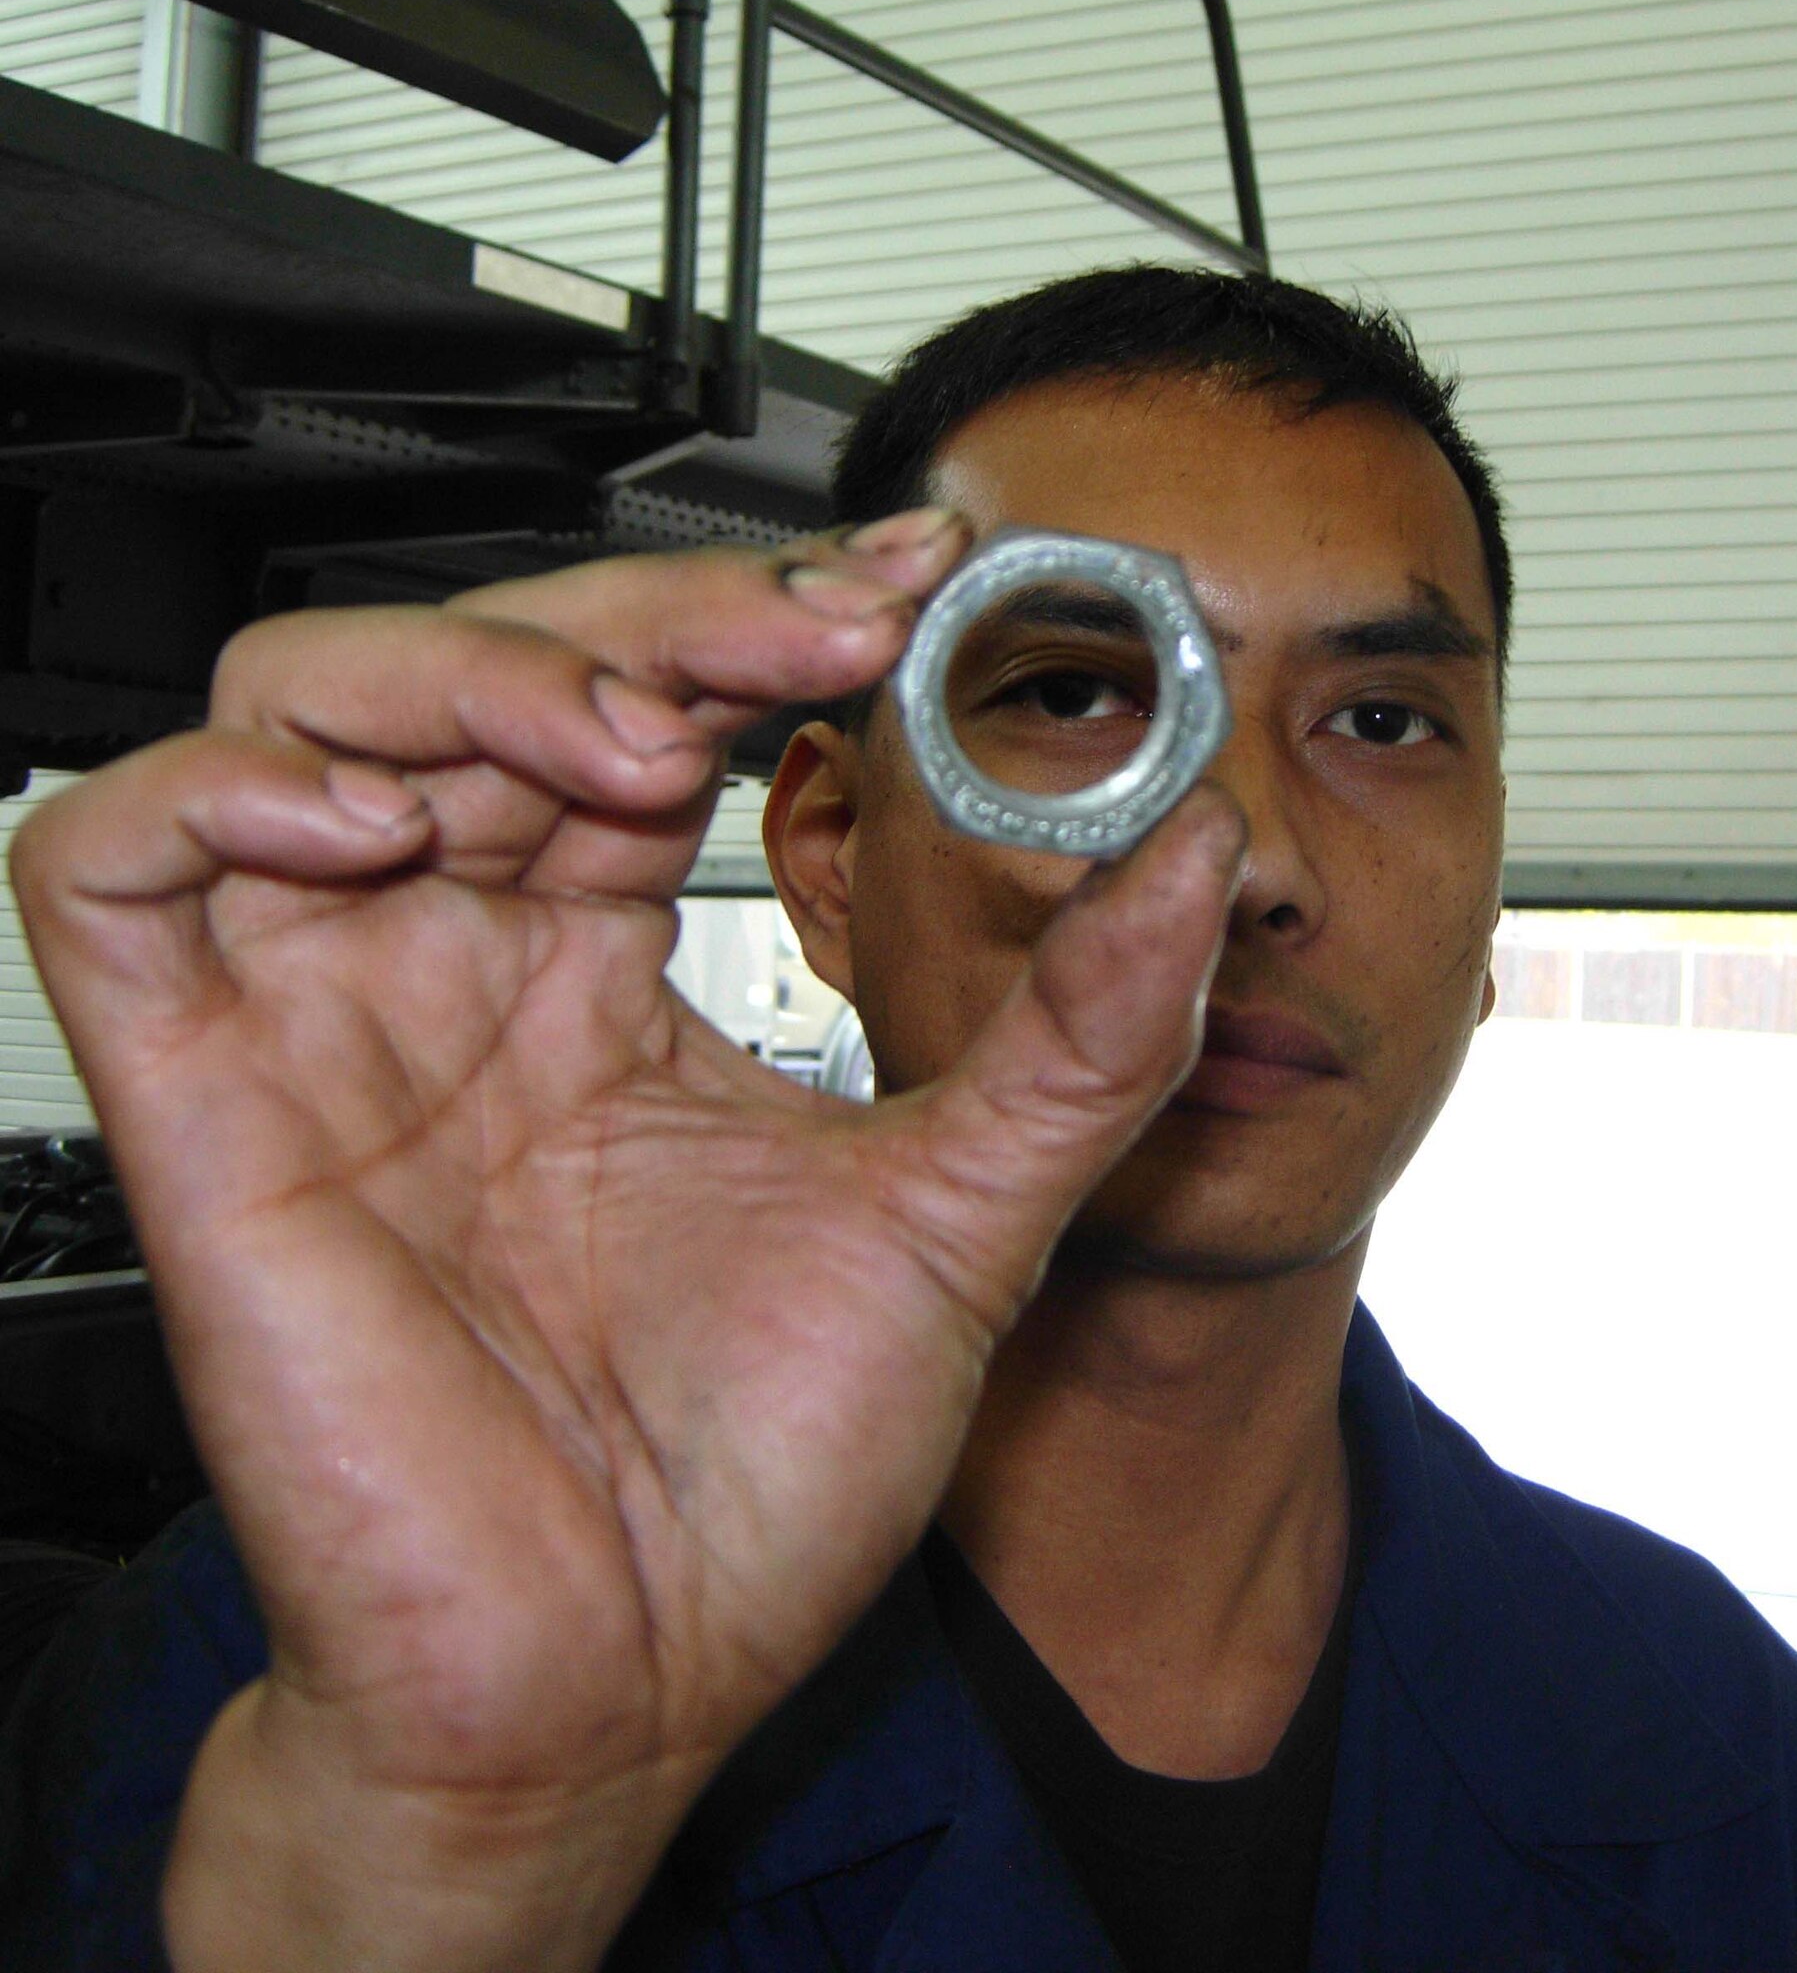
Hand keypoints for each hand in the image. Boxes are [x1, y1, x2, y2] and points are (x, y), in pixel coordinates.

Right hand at [10, 512, 1245, 1971]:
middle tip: (797, 651)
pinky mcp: (200, 1100)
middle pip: (482, 665)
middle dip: (647, 617)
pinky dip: (222, 792)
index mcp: (603, 977)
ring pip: (293, 711)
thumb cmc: (752, 1475)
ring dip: (465, 673)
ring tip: (626, 753)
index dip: (752, 617)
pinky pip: (113, 863)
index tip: (899, 591)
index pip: (639, 708)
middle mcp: (459, 967)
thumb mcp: (960, 1216)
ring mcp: (323, 1019)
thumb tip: (1205, 858)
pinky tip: (380, 829)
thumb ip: (1084, 1034)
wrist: (623, 1684)